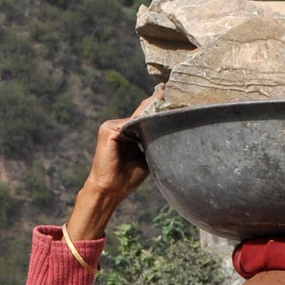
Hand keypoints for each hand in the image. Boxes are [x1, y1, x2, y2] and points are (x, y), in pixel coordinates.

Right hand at [67, 87, 163, 240]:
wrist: (110, 190)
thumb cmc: (127, 178)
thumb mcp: (145, 157)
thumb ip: (153, 143)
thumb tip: (172, 135)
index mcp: (125, 131)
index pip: (143, 116)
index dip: (158, 108)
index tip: (176, 99)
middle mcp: (116, 125)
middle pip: (141, 112)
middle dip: (158, 104)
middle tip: (176, 94)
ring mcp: (111, 126)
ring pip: (137, 116)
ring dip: (153, 110)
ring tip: (169, 100)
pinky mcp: (109, 131)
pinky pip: (130, 123)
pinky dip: (143, 120)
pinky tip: (157, 115)